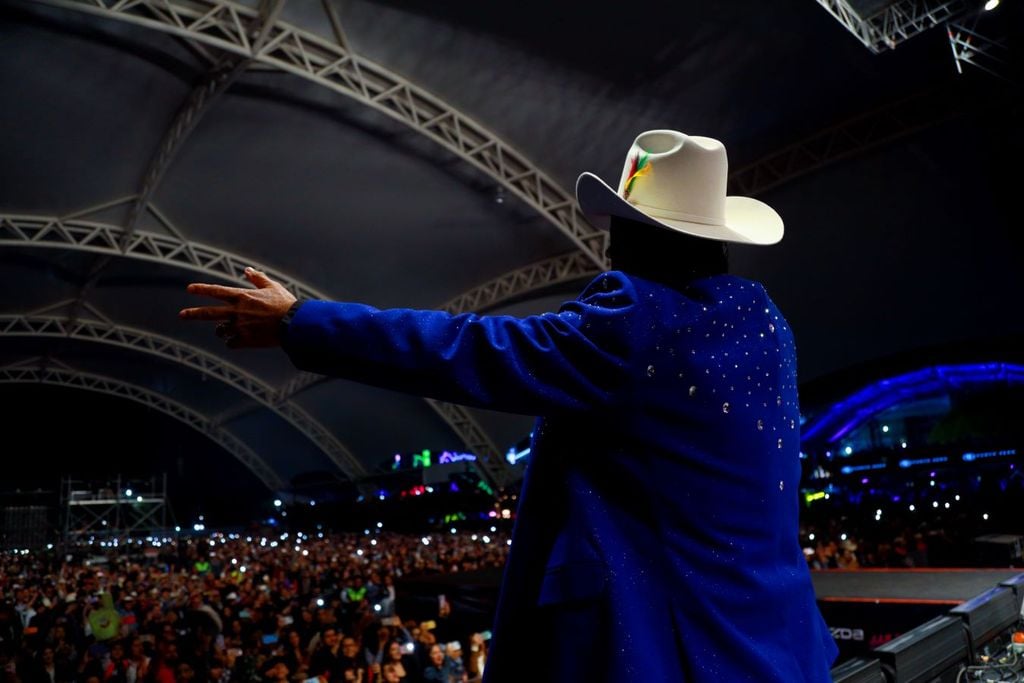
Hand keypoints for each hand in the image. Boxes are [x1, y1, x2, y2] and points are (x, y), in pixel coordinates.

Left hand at [179, 267, 296, 347]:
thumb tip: (247, 270)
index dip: (202, 290)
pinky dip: (233, 342)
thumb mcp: (272, 287)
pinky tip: (238, 341)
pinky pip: (231, 343)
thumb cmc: (285, 304)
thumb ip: (258, 278)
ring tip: (225, 330)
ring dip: (221, 330)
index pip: (217, 291)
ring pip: (220, 330)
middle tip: (182, 315)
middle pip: (208, 313)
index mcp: (242, 297)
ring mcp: (240, 327)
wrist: (294, 324)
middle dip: (193, 313)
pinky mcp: (245, 340)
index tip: (190, 289)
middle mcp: (237, 312)